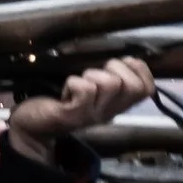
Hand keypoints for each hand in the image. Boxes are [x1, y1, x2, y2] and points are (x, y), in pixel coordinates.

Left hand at [6, 58, 154, 163]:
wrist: (35, 124)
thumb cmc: (65, 100)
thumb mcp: (94, 92)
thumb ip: (112, 79)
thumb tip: (129, 58)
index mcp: (118, 105)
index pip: (148, 89)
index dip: (139, 70)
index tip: (121, 64)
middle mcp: (110, 112)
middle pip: (132, 86)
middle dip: (116, 68)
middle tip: (96, 73)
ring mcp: (92, 115)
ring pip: (109, 84)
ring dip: (92, 74)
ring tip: (80, 82)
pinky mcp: (73, 114)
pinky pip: (84, 89)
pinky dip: (74, 82)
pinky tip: (65, 90)